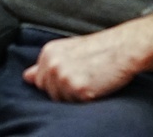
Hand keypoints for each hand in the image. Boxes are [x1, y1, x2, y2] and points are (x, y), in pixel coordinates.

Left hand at [23, 27, 143, 102]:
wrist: (125, 47)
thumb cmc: (100, 49)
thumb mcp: (69, 51)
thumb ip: (47, 64)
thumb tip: (27, 77)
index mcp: (48, 53)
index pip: (41, 82)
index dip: (58, 83)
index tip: (74, 73)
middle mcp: (52, 64)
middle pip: (50, 93)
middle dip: (65, 91)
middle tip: (85, 76)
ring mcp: (64, 77)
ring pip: (62, 102)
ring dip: (75, 97)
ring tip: (91, 79)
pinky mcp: (78, 89)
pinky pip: (77, 105)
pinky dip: (87, 100)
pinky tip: (96, 85)